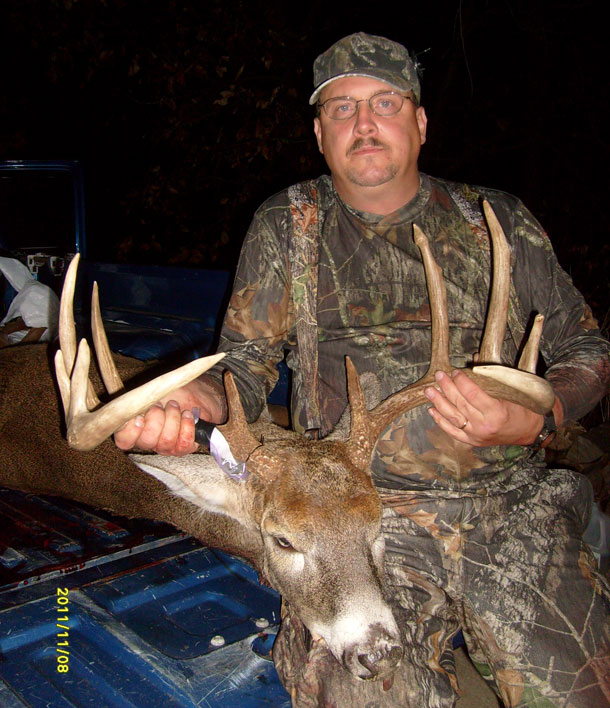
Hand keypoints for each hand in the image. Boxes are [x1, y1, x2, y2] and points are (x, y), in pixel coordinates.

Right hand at [114, 378, 224, 455]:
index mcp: (132, 428)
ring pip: (166, 442)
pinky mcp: (182, 447)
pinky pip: (183, 444)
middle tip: (161, 405)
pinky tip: (187, 415)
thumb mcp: (154, 390)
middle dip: (157, 418)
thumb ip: (140, 397)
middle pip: (147, 441)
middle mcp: (147, 441)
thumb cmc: (168, 391)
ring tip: (174, 406)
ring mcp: (164, 446)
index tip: (139, 417)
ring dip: (173, 419)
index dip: (130, 432)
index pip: (124, 440)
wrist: (194, 393)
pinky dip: (187, 427)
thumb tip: (134, 402)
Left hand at [424, 370, 550, 447]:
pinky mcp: (472, 441)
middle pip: (460, 404)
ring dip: (439, 403)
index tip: (455, 372)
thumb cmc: (522, 408)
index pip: (473, 394)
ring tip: (429, 391)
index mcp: (496, 412)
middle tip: (438, 376)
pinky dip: (441, 421)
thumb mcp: (511, 392)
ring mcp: (476, 435)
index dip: (461, 381)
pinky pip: (452, 431)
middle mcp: (484, 425)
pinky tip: (432, 410)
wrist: (528, 432)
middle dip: (447, 388)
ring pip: (453, 417)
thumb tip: (475, 359)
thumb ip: (493, 377)